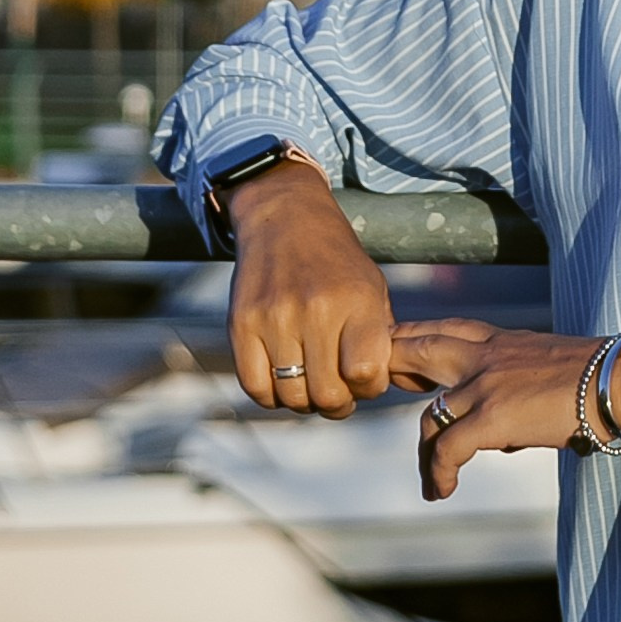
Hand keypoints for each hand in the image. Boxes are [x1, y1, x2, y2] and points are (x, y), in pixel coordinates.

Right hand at [224, 158, 393, 416]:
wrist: (284, 218)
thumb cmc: (336, 261)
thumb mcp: (372, 287)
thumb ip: (379, 337)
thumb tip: (379, 387)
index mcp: (357, 300)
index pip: (365, 373)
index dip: (369, 388)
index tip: (365, 379)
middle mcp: (316, 309)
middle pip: (327, 394)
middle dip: (338, 404)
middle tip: (338, 392)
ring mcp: (275, 318)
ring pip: (291, 396)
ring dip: (304, 401)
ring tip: (310, 383)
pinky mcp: (241, 324)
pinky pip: (255, 387)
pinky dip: (271, 395)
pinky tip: (282, 381)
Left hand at [391, 320, 620, 497]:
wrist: (616, 379)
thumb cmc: (596, 378)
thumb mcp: (545, 369)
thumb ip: (514, 389)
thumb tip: (503, 435)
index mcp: (500, 340)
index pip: (444, 330)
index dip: (414, 341)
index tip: (398, 357)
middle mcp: (483, 355)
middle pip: (415, 349)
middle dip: (389, 366)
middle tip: (370, 386)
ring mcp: (483, 384)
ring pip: (427, 416)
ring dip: (422, 453)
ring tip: (429, 477)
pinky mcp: (490, 417)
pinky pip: (447, 449)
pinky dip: (438, 473)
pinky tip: (442, 490)